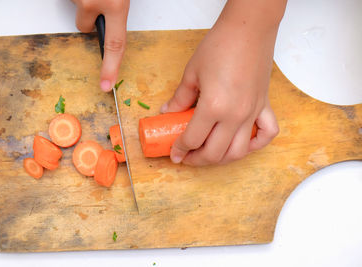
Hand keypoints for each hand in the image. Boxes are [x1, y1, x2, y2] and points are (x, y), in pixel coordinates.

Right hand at [71, 0, 129, 91]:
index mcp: (116, 4)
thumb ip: (117, 9)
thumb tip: (112, 21)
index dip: (110, 68)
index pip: (115, 45)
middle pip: (84, 27)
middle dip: (88, 18)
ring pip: (77, 11)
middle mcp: (94, 1)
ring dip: (84, 0)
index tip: (106, 85)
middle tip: (98, 0)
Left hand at [161, 0, 284, 165]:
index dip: (180, 149)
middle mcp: (235, 115)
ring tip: (208, 155)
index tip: (174, 153)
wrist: (248, 29)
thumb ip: (180, 97)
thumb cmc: (220, 46)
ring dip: (221, 159)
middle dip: (196, 160)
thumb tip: (168, 111)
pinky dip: (255, 145)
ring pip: (238, 151)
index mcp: (213, 107)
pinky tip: (242, 144)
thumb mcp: (192, 73)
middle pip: (215, 153)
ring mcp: (252, 113)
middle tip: (186, 157)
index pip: (193, 139)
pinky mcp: (264, 106)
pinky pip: (266, 134)